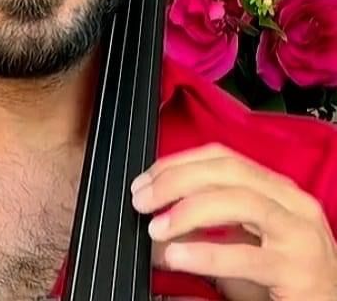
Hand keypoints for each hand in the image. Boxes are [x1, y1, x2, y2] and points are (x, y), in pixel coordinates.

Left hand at [131, 143, 336, 300]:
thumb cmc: (282, 283)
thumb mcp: (239, 246)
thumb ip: (204, 228)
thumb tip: (156, 217)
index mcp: (277, 190)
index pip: (223, 158)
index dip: (180, 163)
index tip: (146, 179)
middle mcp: (292, 203)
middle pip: (228, 171)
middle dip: (177, 180)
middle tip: (142, 198)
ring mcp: (299, 234)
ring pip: (240, 201)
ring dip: (189, 210)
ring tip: (157, 226)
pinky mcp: (298, 270)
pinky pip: (246, 255)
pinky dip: (206, 252)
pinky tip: (176, 255)